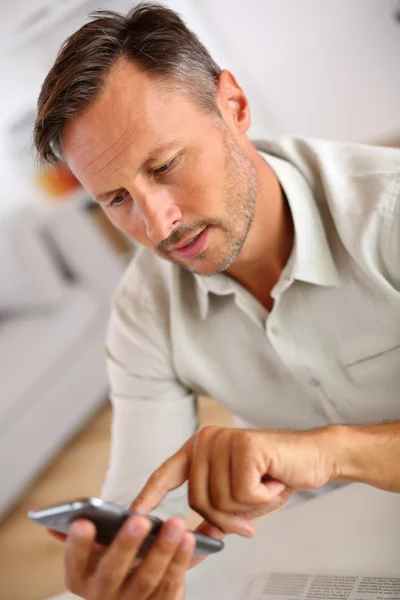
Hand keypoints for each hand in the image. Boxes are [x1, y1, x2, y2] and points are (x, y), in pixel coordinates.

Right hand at [57, 515, 194, 598]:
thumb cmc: (113, 566)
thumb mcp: (92, 556)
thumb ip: (78, 539)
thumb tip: (49, 522)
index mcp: (81, 578)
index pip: (75, 561)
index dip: (77, 544)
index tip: (82, 521)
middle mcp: (102, 596)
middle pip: (113, 572)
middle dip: (126, 545)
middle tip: (140, 520)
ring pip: (147, 579)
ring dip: (163, 551)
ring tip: (176, 524)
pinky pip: (171, 586)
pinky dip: (182, 561)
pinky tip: (190, 540)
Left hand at [132, 425, 335, 535]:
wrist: (313, 457)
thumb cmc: (276, 475)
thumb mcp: (240, 501)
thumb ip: (216, 514)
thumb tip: (196, 537)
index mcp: (200, 449)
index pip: (166, 474)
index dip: (148, 497)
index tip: (132, 515)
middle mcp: (207, 439)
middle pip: (198, 500)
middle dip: (228, 515)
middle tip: (254, 502)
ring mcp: (223, 440)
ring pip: (219, 500)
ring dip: (248, 506)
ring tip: (265, 486)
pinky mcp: (243, 445)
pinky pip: (242, 493)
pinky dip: (262, 497)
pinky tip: (273, 480)